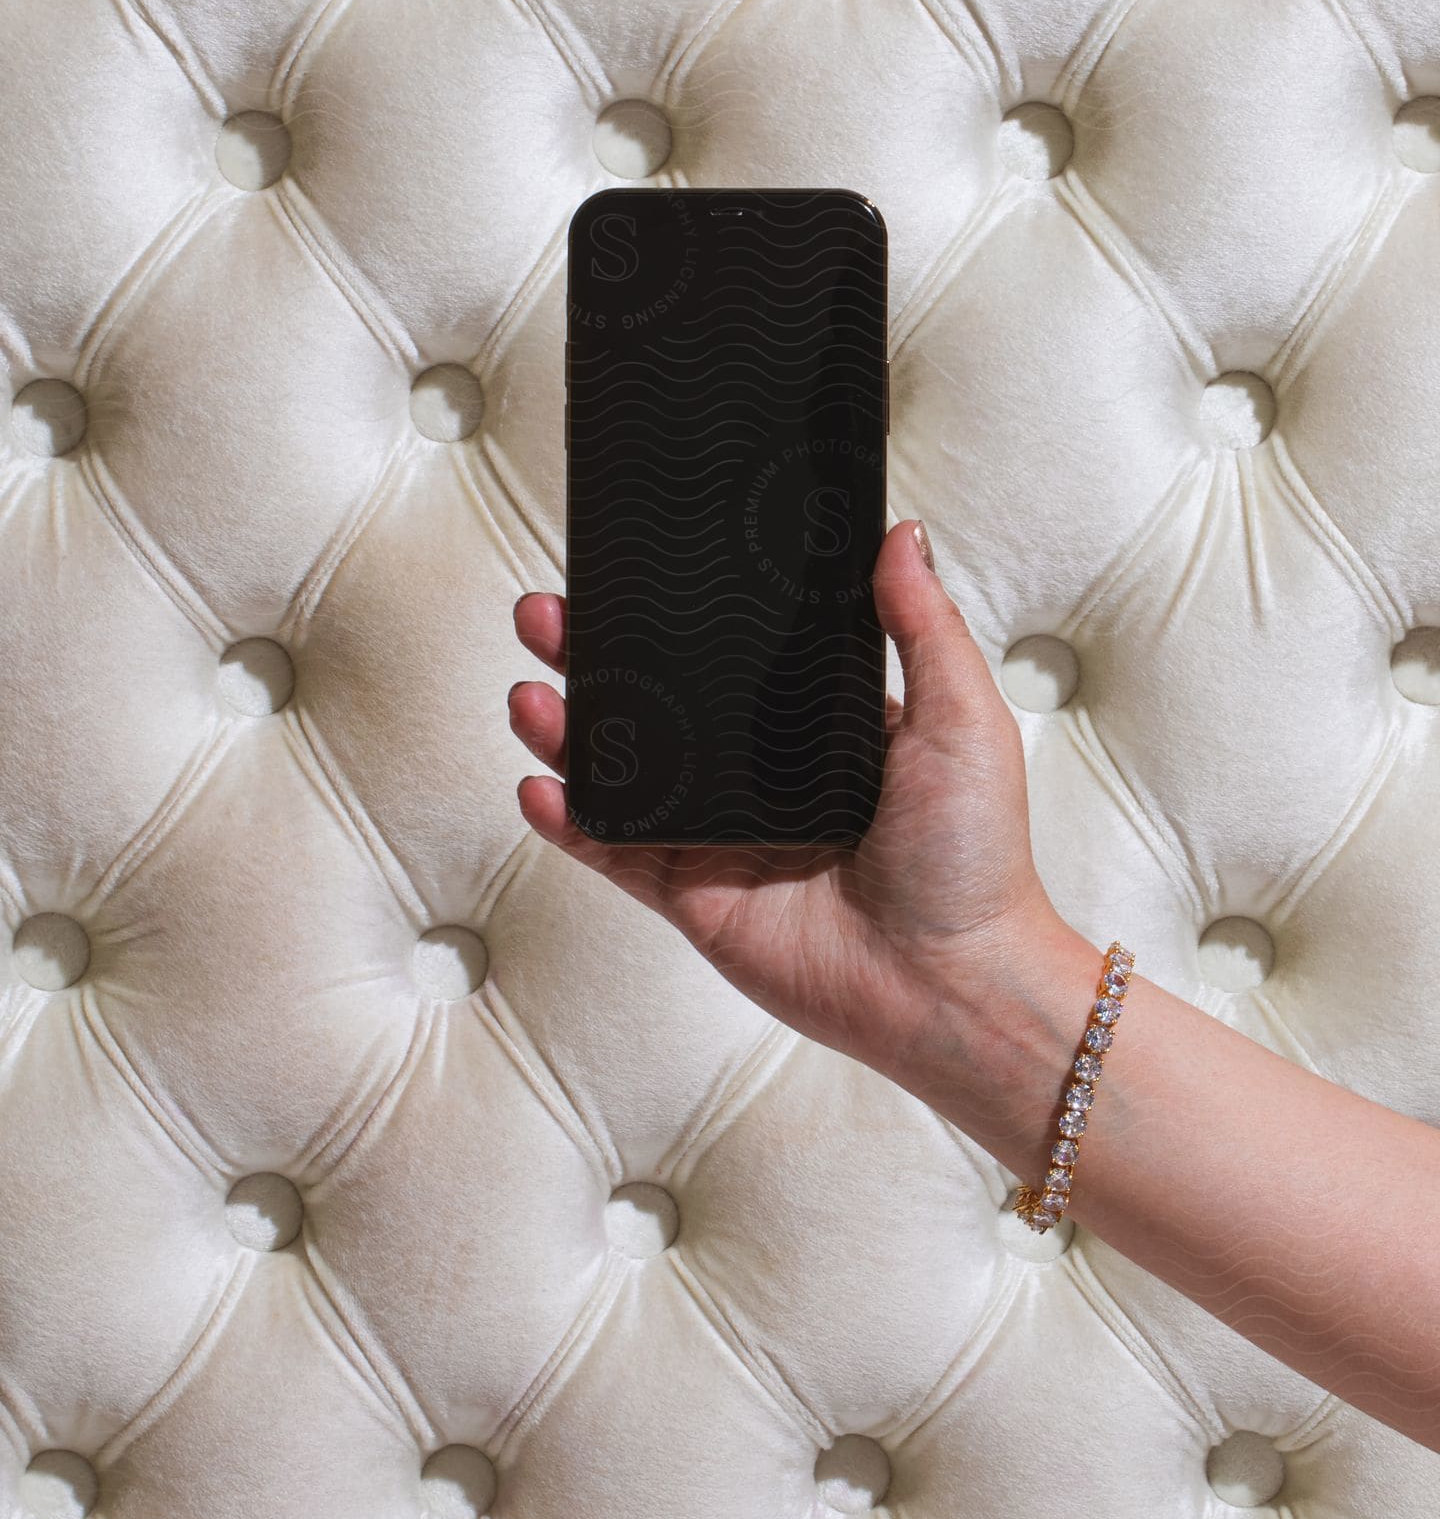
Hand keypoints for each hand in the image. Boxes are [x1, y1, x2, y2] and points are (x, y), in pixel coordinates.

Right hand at [508, 520, 1064, 1091]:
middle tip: (545, 615)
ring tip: (529, 695)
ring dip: (566, 731)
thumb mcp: (960, 719)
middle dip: (591, 658)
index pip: (728, 655)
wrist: (953, 984)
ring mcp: (718, 835)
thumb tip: (901, 533)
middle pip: (655, 704)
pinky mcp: (693, 896)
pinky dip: (571, 822)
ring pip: (622, 771)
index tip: (630, 567)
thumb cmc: (974, 856)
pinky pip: (616, 852)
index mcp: (817, 727)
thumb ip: (922, 627)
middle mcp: (758, 775)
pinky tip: (539, 788)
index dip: (674, 616)